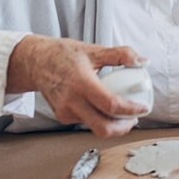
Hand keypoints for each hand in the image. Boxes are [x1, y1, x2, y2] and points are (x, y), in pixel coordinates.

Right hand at [7, 35, 150, 137]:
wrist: (35, 62)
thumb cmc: (62, 55)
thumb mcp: (93, 50)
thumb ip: (121, 54)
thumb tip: (143, 61)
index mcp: (81, 83)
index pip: (111, 105)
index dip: (131, 110)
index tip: (143, 108)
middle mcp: (71, 101)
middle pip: (103, 128)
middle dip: (124, 128)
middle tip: (135, 119)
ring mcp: (65, 112)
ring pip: (95, 127)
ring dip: (112, 124)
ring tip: (123, 113)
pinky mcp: (62, 117)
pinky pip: (86, 123)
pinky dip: (99, 119)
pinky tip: (102, 108)